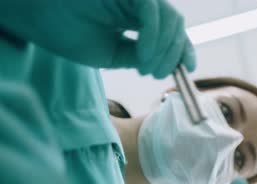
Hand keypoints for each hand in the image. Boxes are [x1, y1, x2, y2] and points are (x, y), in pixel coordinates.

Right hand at [1, 0, 194, 77]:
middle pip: (176, 25)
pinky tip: (142, 55)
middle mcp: (141, 4)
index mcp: (139, 17)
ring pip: (170, 18)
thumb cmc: (70, 35)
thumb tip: (166, 63)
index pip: (173, 31)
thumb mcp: (112, 55)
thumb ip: (140, 56)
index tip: (187, 70)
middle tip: (155, 74)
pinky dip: (154, 36)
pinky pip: (152, 10)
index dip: (184, 49)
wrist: (39, 20)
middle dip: (173, 54)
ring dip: (164, 49)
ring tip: (146, 67)